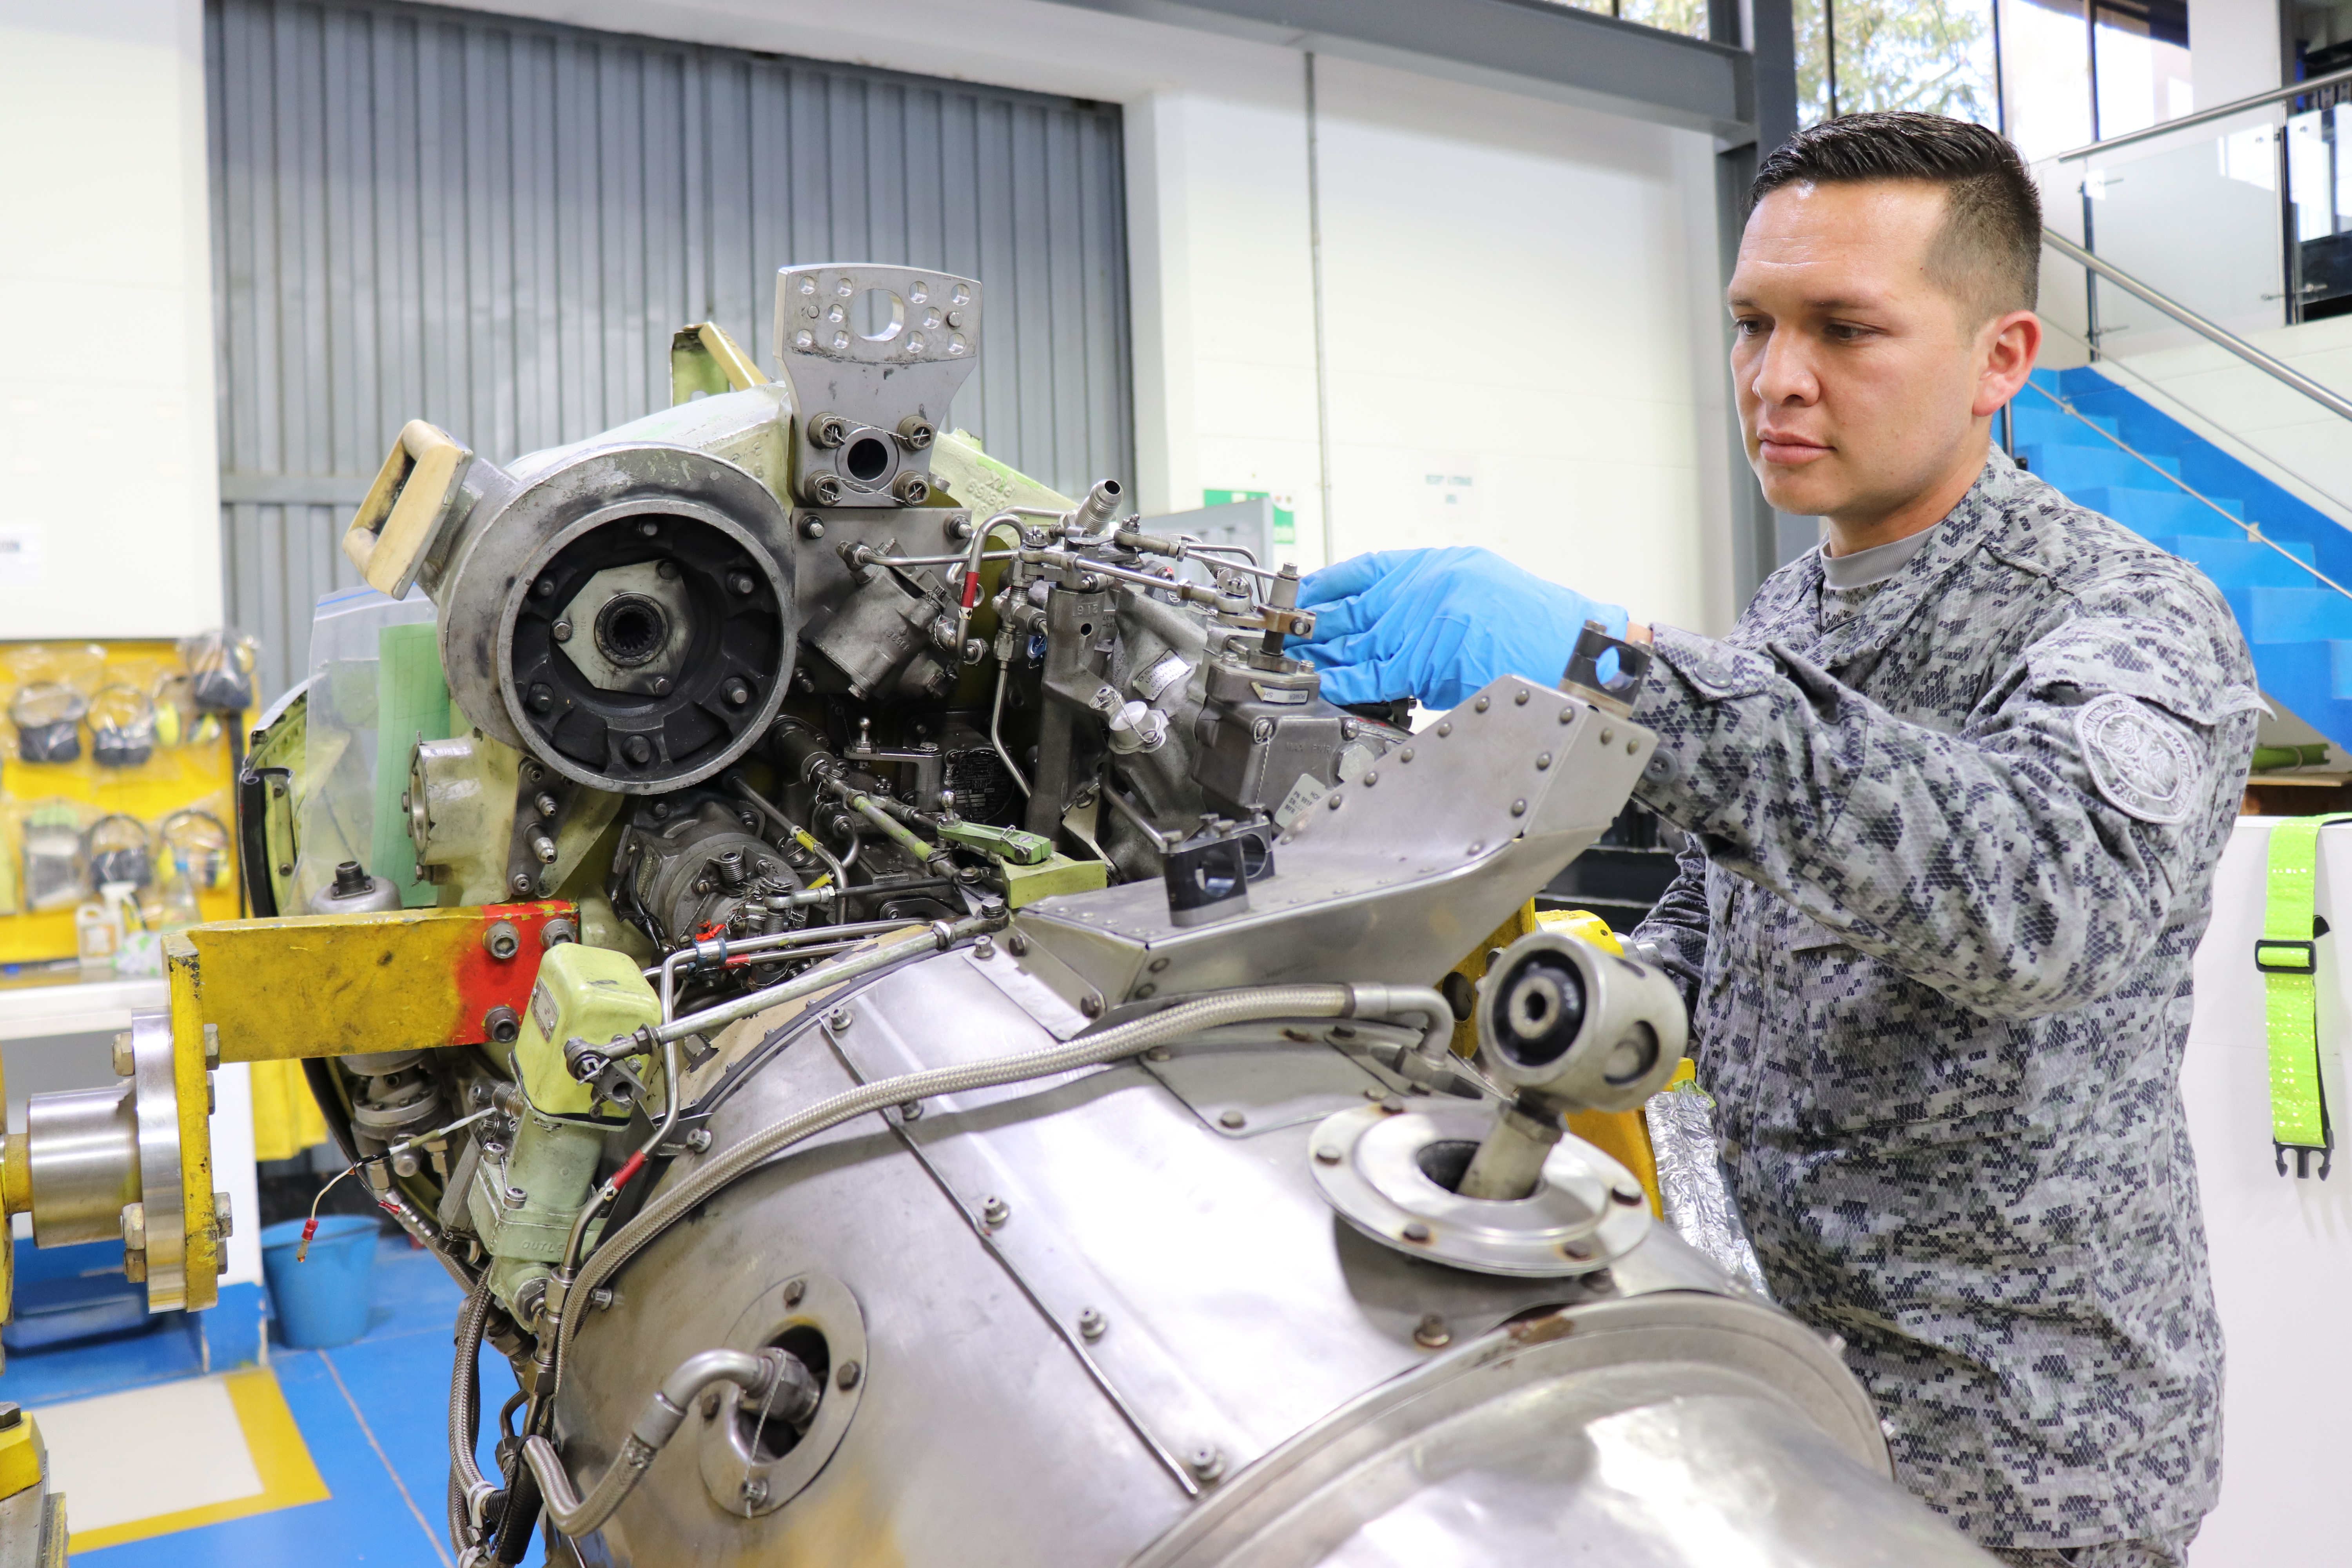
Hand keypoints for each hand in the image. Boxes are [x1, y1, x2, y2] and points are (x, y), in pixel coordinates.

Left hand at [1285, 547, 1627, 708]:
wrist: (1573, 650)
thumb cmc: (1536, 625)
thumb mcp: (1477, 586)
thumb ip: (1430, 602)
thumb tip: (1391, 628)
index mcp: (1438, 565)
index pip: (1366, 569)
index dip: (1326, 582)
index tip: (1299, 591)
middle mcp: (1426, 588)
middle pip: (1353, 607)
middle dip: (1314, 620)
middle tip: (1281, 630)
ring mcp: (1426, 623)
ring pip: (1358, 639)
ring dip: (1321, 651)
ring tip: (1292, 657)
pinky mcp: (1429, 661)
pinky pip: (1374, 672)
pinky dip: (1344, 677)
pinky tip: (1322, 680)